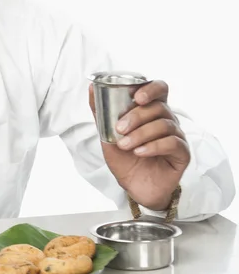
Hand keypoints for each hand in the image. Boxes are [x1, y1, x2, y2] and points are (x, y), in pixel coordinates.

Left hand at [89, 80, 190, 210]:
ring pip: (164, 125)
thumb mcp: (107, 133)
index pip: (160, 88)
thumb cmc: (123, 157)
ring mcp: (176, 136)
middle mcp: (166, 120)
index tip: (136, 97)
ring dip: (141, 134)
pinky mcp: (182, 154)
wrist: (133, 186)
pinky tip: (139, 152)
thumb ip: (101, 111)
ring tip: (125, 145)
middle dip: (137, 116)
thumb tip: (91, 87)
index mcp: (151, 111)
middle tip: (120, 129)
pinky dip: (153, 146)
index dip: (151, 88)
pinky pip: (173, 143)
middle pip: (159, 107)